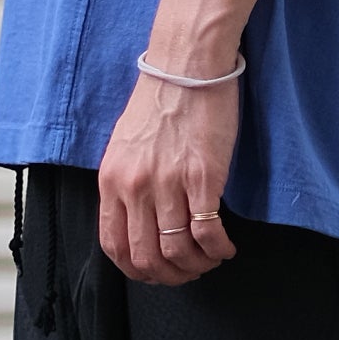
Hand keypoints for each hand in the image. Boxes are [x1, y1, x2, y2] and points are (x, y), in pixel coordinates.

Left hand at [98, 69, 239, 284]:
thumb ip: (125, 182)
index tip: (156, 271)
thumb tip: (136, 219)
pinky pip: (207, 232)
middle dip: (170, 276)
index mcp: (112, 179)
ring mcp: (168, 183)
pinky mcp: (202, 177)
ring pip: (177, 251)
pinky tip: (226, 247)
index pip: (114, 246)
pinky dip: (218, 250)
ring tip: (210, 259)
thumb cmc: (161, 98)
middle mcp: (135, 186)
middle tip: (188, 271)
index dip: (137, 270)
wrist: (188, 63)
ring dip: (197, 266)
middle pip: (146, 258)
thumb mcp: (125, 143)